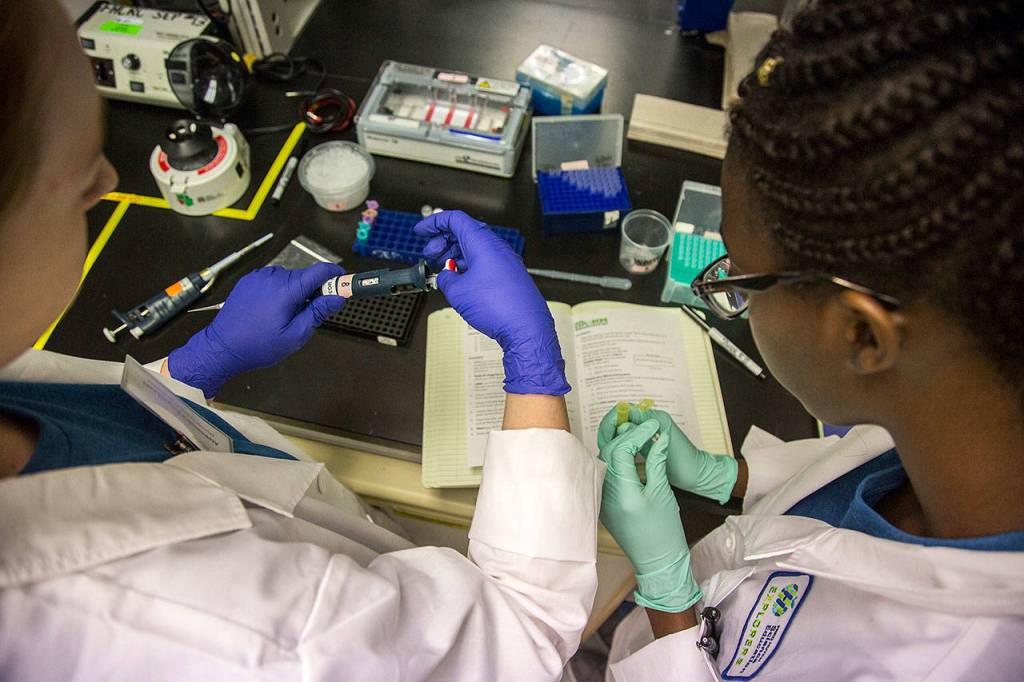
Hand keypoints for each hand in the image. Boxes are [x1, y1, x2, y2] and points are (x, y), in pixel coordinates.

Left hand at [167, 262, 344, 397]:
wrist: (222, 348)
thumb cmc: (258, 345)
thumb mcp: (294, 335)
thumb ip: (317, 312)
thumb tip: (338, 297)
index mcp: (285, 289)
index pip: (319, 271)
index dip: (336, 274)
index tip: (345, 281)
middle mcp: (272, 277)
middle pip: (304, 276)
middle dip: (314, 290)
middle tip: (312, 313)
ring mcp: (258, 277)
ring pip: (289, 278)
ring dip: (295, 291)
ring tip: (287, 316)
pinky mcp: (249, 281)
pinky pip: (273, 280)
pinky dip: (280, 291)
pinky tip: (273, 310)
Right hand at [414, 210, 568, 395]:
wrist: (526, 328)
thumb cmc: (498, 307)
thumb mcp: (457, 292)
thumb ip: (445, 279)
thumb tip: (445, 277)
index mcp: (482, 243)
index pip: (455, 220)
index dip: (434, 222)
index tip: (421, 231)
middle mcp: (496, 248)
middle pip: (464, 232)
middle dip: (442, 241)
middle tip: (430, 254)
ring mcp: (505, 261)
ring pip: (475, 248)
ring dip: (455, 254)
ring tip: (443, 269)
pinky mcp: (510, 275)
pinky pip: (485, 262)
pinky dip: (469, 265)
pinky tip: (460, 280)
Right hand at [598, 405, 737, 503]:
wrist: (697, 476)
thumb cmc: (685, 462)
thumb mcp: (664, 445)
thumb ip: (644, 432)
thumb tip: (623, 424)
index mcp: (653, 418)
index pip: (623, 410)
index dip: (611, 421)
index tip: (606, 436)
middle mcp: (648, 423)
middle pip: (618, 420)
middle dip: (608, 431)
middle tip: (602, 446)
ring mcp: (645, 435)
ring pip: (619, 432)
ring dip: (611, 440)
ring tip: (605, 453)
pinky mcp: (644, 447)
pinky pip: (625, 443)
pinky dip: (617, 448)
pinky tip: (613, 458)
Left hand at [599, 419, 702, 612]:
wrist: (658, 561)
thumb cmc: (664, 531)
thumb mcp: (663, 492)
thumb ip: (656, 462)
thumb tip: (658, 438)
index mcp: (622, 491)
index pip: (622, 449)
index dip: (638, 433)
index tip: (653, 425)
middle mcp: (607, 493)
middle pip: (610, 452)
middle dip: (627, 435)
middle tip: (646, 427)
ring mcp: (603, 498)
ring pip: (605, 461)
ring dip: (619, 445)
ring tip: (638, 436)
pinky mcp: (605, 502)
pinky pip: (607, 473)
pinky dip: (617, 459)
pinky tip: (630, 454)